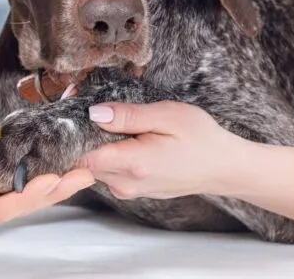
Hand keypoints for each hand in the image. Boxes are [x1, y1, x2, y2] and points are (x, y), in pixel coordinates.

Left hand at [77, 101, 244, 198]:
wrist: (223, 167)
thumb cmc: (200, 138)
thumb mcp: (167, 116)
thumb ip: (128, 116)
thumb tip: (95, 113)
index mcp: (133, 164)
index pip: (81, 156)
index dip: (71, 134)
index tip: (70, 110)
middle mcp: (126, 183)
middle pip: (83, 161)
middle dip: (80, 134)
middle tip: (85, 104)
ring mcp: (129, 190)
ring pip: (94, 167)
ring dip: (94, 143)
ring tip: (108, 118)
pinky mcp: (132, 190)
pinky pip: (108, 171)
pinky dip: (107, 152)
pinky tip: (121, 134)